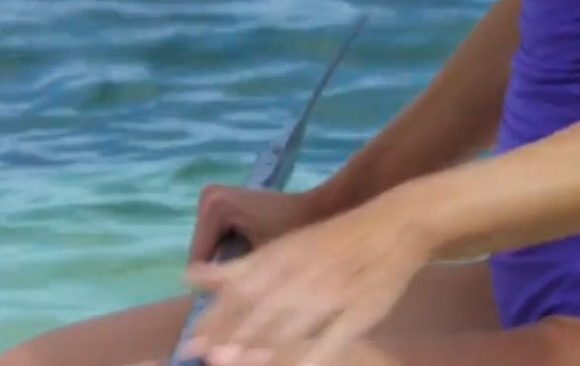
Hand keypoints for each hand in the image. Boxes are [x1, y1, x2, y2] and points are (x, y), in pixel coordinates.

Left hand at [176, 190, 433, 364]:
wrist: (390, 227)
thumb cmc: (329, 241)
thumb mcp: (280, 247)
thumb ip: (237, 268)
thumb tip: (189, 277)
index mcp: (281, 257)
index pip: (239, 291)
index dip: (215, 319)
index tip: (191, 342)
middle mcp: (301, 275)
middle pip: (259, 310)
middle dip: (230, 337)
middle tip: (207, 359)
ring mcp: (331, 295)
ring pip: (290, 326)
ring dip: (261, 347)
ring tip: (236, 364)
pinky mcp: (359, 314)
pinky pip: (330, 340)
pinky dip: (309, 356)